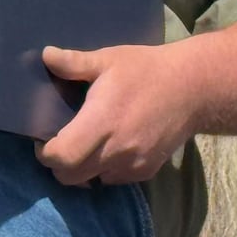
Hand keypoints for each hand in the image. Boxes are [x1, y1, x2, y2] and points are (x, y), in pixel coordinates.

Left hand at [34, 43, 203, 184]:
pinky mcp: (146, 171)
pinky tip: (108, 146)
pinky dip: (104, 169)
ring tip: (83, 143)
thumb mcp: (108, 59)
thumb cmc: (146, 70)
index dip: (45, 152)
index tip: (43, 138)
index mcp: (101, 123)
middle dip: (58, 164)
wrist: (193, 89)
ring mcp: (132, 165)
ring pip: (92, 181)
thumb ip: (74, 63)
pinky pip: (113, 179)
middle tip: (59, 142)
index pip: (61, 157)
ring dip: (81, 168)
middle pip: (70, 177)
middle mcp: (115, 151)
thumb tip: (46, 55)